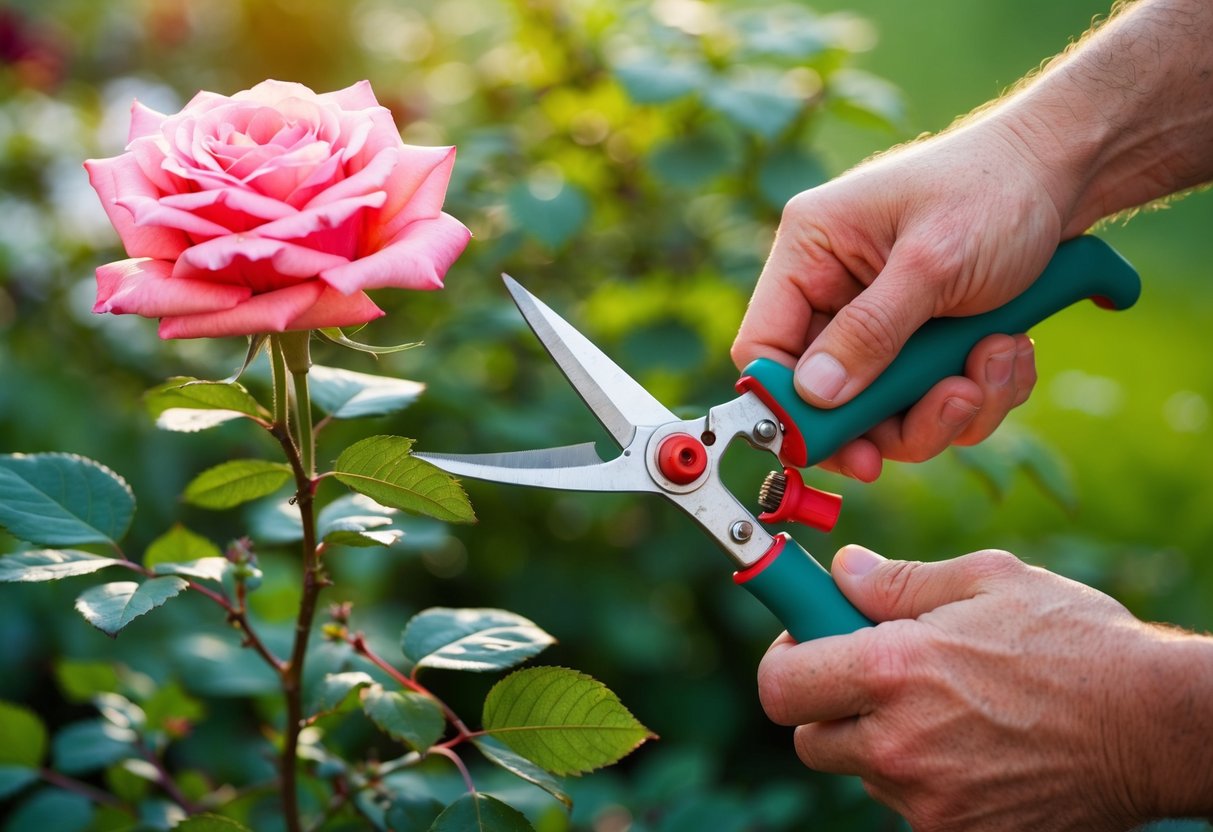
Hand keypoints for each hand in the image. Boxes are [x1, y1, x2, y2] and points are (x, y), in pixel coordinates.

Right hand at [732, 119, 1056, 480]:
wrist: (1067, 172)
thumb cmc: (997, 189)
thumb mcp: (933, 262)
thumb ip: (870, 331)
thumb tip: (814, 395)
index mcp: (811, 251)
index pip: (764, 346)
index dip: (789, 404)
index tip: (840, 444)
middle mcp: (835, 290)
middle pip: (830, 395)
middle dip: (897, 416)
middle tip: (951, 408)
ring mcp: (880, 320)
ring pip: (888, 410)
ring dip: (950, 406)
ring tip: (999, 357)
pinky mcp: (922, 342)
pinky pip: (932, 400)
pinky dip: (980, 391)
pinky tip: (1010, 348)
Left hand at [757, 546, 1212, 830]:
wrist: (1156, 726)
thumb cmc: (1076, 642)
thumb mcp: (986, 581)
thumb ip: (897, 581)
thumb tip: (842, 570)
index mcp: (891, 671)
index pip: (779, 685)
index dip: (784, 659)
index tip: (803, 642)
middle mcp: (898, 745)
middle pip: (809, 737)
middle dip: (827, 703)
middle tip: (870, 673)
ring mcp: (927, 802)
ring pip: (862, 771)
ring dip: (879, 739)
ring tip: (945, 704)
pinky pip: (910, 803)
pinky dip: (924, 776)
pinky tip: (973, 743)